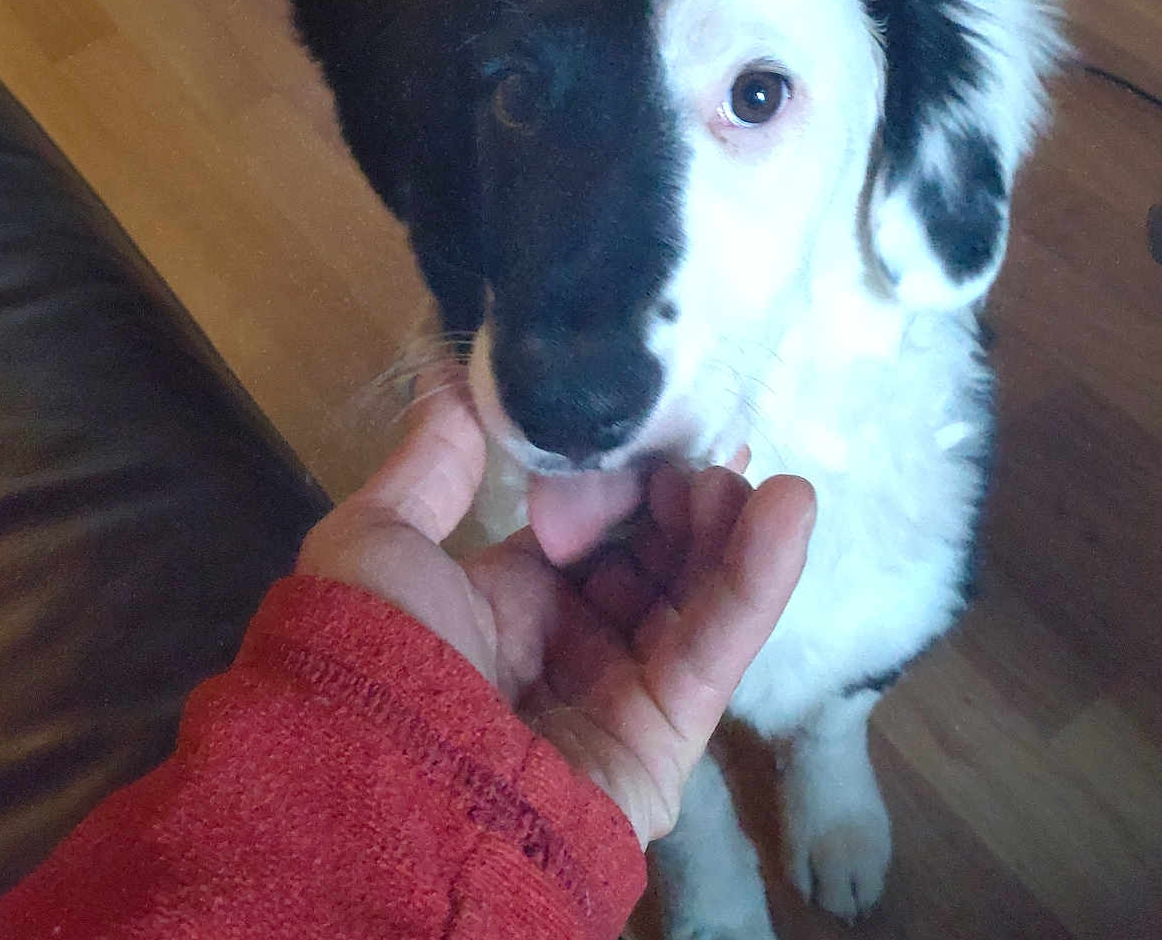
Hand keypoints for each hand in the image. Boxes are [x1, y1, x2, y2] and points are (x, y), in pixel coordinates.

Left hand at [296, 373, 814, 844]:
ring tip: (749, 471)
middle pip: (651, 561)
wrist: (380, 780)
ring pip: (694, 598)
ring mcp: (619, 694)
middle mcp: (566, 649)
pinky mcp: (665, 737)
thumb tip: (449, 380)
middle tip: (707, 445)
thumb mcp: (379, 538)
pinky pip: (716, 648)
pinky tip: (789, 506)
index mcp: (503, 606)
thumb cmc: (372, 646)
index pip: (587, 532)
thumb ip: (431, 463)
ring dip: (727, 530)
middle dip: (683, 500)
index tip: (652, 425)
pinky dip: (758, 578)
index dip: (622, 480)